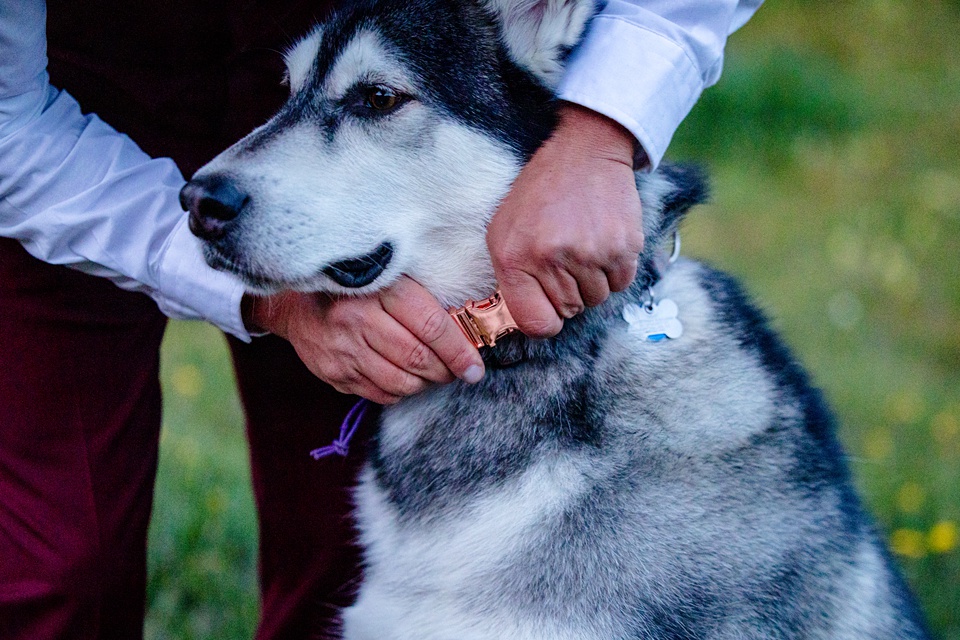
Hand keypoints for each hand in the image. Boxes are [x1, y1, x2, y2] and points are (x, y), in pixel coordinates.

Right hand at [243, 277, 484, 403]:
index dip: (459, 351)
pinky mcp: (335, 374)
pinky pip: (381, 394)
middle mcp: (357, 320)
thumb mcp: (389, 276)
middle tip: (460, 370)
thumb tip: (468, 330)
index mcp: (378, 289)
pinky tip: (407, 378)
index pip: (431, 326)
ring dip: (427, 383)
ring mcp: (343, 351)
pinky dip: (402, 391)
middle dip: (447, 370)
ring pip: (402, 382)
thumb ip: (423, 298)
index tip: (475, 366)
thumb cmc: (355, 285)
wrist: (294, 302)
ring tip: (435, 373)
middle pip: (418, 358)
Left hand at [486, 103, 644, 337]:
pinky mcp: (624, 247)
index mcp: (516, 258)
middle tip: (563, 259)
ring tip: (581, 248)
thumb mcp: (503, 232)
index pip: (536, 324)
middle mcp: (553, 258)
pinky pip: (621, 284)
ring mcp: (591, 253)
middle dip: (566, 293)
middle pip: (569, 311)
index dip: (543, 320)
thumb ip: (510, 279)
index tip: (546, 308)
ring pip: (596, 299)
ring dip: (591, 282)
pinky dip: (613, 271)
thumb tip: (526, 321)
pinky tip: (601, 244)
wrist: (584, 153)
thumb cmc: (538, 195)